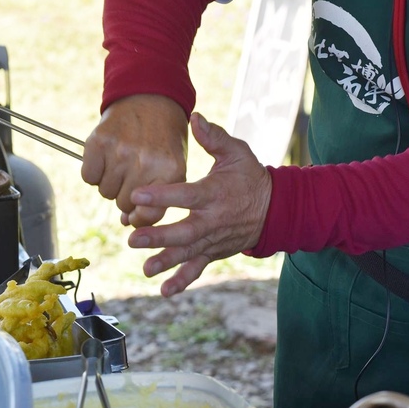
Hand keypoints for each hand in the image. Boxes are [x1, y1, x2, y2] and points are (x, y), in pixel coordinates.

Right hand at [81, 94, 187, 227]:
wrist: (151, 97)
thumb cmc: (163, 140)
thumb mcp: (172, 167)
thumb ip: (155, 199)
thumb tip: (125, 222)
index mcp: (171, 171)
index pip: (147, 215)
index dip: (139, 216)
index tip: (136, 210)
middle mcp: (146, 163)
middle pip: (123, 204)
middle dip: (126, 194)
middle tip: (132, 173)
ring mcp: (121, 151)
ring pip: (105, 192)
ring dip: (110, 182)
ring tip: (122, 161)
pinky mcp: (99, 142)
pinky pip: (88, 176)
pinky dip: (94, 171)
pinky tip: (106, 156)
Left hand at [127, 113, 271, 296]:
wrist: (275, 208)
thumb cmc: (250, 176)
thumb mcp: (237, 152)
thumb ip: (214, 137)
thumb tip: (195, 117)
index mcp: (214, 194)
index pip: (185, 195)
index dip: (161, 196)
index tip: (137, 195)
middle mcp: (213, 220)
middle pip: (184, 231)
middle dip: (159, 236)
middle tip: (133, 239)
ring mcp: (214, 239)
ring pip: (188, 253)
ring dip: (166, 262)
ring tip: (146, 268)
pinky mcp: (214, 252)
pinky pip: (198, 269)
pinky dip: (182, 281)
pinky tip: (164, 290)